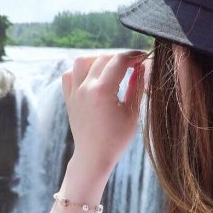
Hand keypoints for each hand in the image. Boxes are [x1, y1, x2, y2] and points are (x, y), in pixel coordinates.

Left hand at [61, 51, 145, 176]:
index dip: (134, 55)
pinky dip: (81, 70)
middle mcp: (85, 88)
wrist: (93, 156)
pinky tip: (93, 77)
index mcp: (102, 91)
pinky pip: (70, 74)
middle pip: (103, 58)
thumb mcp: (132, 112)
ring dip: (99, 59)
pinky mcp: (69, 98)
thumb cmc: (116, 139)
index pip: (119, 60)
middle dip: (120, 58)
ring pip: (83, 61)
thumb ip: (138, 86)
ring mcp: (74, 92)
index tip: (143, 57)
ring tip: (111, 68)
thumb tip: (142, 66)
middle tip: (133, 64)